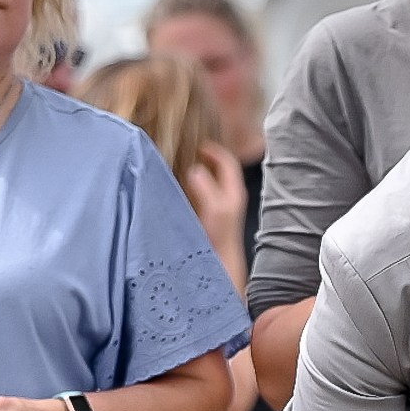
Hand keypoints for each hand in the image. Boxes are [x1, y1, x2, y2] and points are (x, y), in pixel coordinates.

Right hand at [185, 141, 249, 283]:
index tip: (197, 144)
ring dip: (195, 171)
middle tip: (184, 150)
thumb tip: (195, 169)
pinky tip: (176, 187)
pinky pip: (199, 193)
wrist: (218, 266)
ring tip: (178, 164)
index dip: (213, 149)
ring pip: (208, 181)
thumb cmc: (219, 239)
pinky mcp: (208, 217)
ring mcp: (219, 208)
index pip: (227, 161)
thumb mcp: (215, 208)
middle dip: (203, 157)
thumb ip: (206, 187)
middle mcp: (228, 197)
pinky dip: (189, 185)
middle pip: (218, 169)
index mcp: (234, 192)